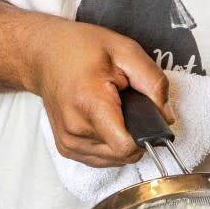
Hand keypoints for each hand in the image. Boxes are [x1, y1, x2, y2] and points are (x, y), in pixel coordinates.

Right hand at [28, 18, 172, 167]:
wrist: (43, 54)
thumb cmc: (79, 48)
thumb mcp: (125, 51)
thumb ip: (153, 82)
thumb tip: (166, 116)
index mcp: (90, 103)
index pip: (126, 147)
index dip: (146, 135)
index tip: (148, 117)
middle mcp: (75, 129)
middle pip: (123, 154)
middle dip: (134, 133)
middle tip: (127, 105)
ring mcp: (68, 142)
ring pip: (113, 160)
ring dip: (121, 140)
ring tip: (113, 110)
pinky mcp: (66, 148)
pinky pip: (100, 158)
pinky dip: (109, 144)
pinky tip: (104, 121)